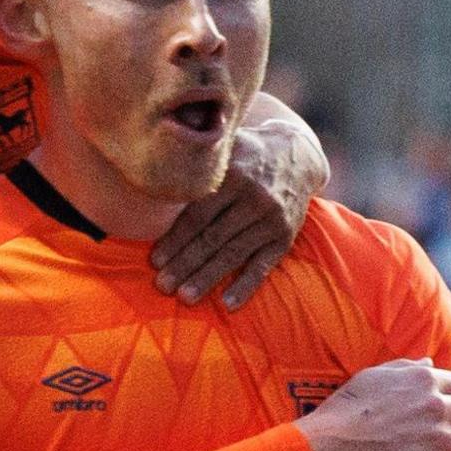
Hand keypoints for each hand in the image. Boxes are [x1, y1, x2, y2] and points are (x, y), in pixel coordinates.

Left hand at [153, 117, 319, 308]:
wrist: (297, 155)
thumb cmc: (246, 153)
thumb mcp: (225, 146)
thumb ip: (196, 160)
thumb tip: (153, 168)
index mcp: (233, 175)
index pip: (198, 214)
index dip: (175, 239)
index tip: (155, 260)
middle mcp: (255, 198)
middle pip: (212, 238)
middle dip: (185, 264)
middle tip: (162, 285)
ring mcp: (272, 220)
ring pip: (234, 255)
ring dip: (208, 278)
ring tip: (185, 297)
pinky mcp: (285, 237)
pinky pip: (263, 266)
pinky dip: (246, 286)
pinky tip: (227, 304)